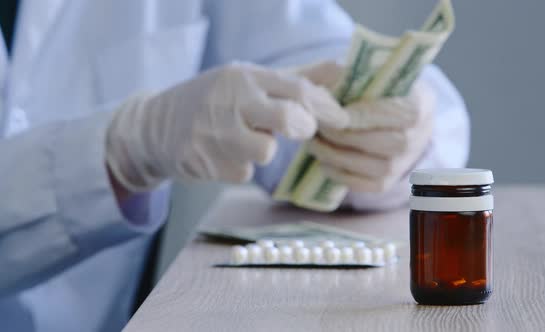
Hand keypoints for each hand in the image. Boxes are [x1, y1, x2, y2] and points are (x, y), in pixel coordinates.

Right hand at [106, 62, 348, 191]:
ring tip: (246, 139)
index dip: (325, 107)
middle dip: (303, 127)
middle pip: (287, 118)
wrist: (156, 125)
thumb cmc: (217, 100)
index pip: (297, 89)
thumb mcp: (251, 81)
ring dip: (263, 149)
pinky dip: (240, 166)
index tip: (340, 119)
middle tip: (301, 130)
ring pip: (265, 151)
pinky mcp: (203, 162)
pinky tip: (223, 154)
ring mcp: (214, 132)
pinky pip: (243, 172)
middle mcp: (230, 101)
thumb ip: (297, 78)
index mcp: (244, 77)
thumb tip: (341, 70)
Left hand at [298, 61, 434, 192]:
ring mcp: (405, 163)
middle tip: (318, 127)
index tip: (331, 110)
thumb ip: (351, 76)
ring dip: (338, 156)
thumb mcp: (367, 74)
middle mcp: (420, 136)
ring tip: (315, 143)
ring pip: (374, 167)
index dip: (361, 114)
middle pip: (385, 143)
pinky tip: (324, 161)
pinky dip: (340, 175)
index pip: (395, 113)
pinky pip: (365, 185)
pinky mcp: (388, 182)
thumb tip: (327, 85)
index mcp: (420, 104)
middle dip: (345, 136)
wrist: (386, 115)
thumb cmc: (371, 90)